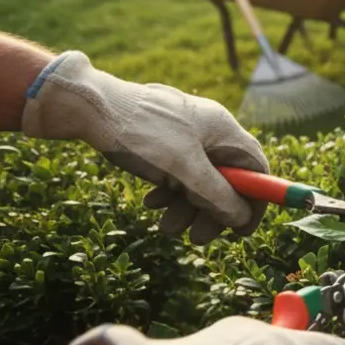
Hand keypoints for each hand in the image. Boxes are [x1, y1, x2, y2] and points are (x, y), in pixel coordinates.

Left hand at [20, 51, 269, 243]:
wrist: (88, 106)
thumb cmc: (141, 133)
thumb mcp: (183, 170)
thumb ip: (217, 196)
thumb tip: (241, 219)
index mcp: (224, 130)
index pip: (256, 169)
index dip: (254, 202)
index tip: (241, 231)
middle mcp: (210, 131)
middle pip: (227, 180)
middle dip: (211, 212)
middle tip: (197, 238)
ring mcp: (185, 135)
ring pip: (198, 180)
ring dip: (185, 209)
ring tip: (164, 227)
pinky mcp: (162, 141)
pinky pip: (176, 173)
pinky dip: (168, 193)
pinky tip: (150, 203)